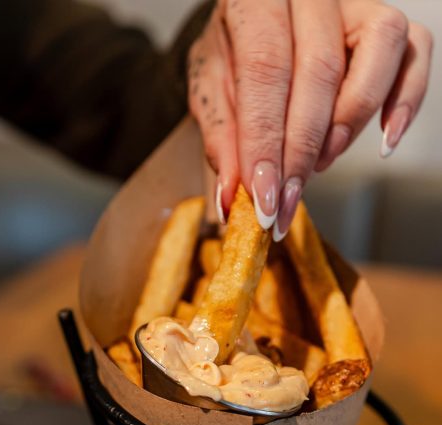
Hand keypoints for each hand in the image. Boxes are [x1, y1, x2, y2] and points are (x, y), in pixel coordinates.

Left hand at [188, 0, 431, 239]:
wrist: (255, 28)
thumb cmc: (232, 56)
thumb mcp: (210, 92)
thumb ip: (221, 141)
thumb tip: (231, 200)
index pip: (265, 70)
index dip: (266, 142)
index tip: (264, 199)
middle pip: (319, 71)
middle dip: (301, 152)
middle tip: (286, 203)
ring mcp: (354, 3)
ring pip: (378, 52)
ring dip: (349, 123)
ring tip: (320, 162)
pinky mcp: (383, 26)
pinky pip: (416, 53)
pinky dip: (406, 101)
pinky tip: (384, 139)